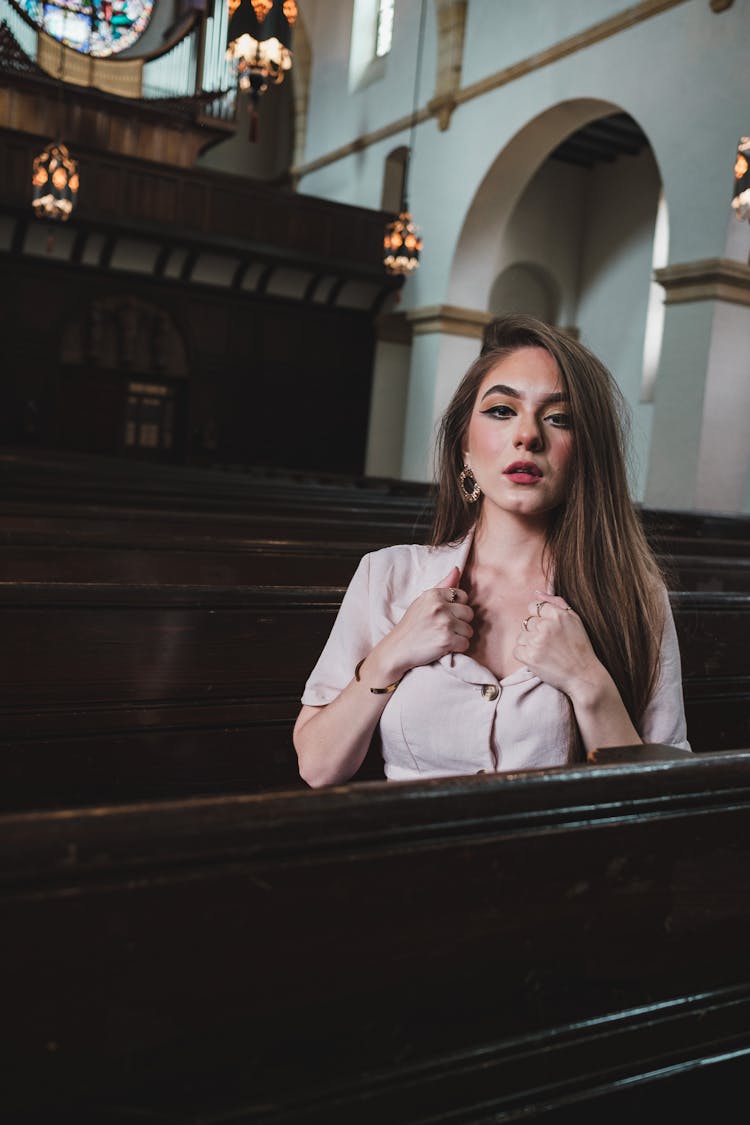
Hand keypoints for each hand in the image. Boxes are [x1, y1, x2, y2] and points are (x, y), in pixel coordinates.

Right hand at [364, 566, 473, 683]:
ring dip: (459, 637)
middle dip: (460, 623)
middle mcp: (439, 606)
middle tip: (444, 629)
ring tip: (443, 638)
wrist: (397, 649)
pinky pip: (465, 644)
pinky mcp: (447, 640)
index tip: (445, 616)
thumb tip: (457, 569)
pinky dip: (457, 648)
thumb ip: (442, 585)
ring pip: (469, 630)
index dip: (457, 609)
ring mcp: (444, 623)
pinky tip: (443, 647)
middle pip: (469, 613)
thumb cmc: (411, 626)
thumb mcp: (422, 601)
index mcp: (433, 594)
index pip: (463, 596)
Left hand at [513, 592, 603, 698]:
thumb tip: (536, 593)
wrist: (583, 676)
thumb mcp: (575, 620)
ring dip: (530, 643)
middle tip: (550, 644)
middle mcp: (546, 626)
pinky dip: (525, 655)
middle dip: (536, 631)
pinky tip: (539, 658)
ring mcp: (536, 642)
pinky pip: (517, 650)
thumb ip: (557, 602)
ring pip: (521, 636)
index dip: (540, 618)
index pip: (534, 607)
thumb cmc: (580, 647)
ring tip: (546, 652)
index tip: (548, 629)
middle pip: (527, 622)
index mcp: (558, 615)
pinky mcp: (529, 657)